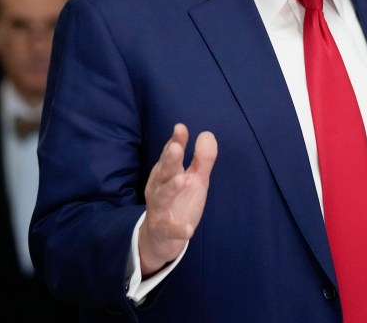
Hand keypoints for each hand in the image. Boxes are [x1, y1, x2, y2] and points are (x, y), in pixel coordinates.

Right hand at [138, 123, 217, 276]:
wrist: (162, 238)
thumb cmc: (179, 201)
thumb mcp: (195, 179)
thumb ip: (202, 158)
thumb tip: (207, 134)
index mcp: (166, 173)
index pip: (170, 154)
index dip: (175, 141)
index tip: (181, 128)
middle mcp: (159, 188)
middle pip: (163, 172)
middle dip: (169, 160)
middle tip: (177, 148)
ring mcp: (160, 209)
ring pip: (162, 197)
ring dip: (171, 188)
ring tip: (183, 180)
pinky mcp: (163, 230)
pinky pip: (170, 230)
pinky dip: (178, 229)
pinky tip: (189, 229)